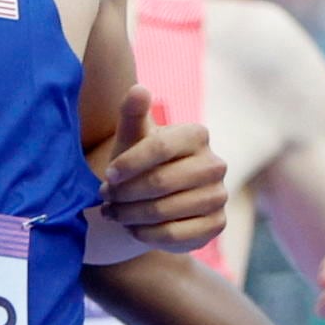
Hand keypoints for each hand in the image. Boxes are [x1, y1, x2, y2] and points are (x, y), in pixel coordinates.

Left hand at [100, 95, 229, 251]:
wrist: (156, 197)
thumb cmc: (140, 161)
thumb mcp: (132, 137)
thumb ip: (132, 113)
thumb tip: (139, 89)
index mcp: (197, 135)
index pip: (160, 147)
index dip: (129, 163)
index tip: (107, 175)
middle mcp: (215, 164)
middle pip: (161, 182)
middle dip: (126, 193)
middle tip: (106, 198)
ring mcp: (219, 196)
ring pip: (165, 211)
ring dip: (131, 215)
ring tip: (114, 213)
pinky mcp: (217, 224)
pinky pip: (175, 235)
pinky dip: (146, 235)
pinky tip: (133, 229)